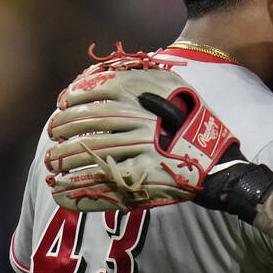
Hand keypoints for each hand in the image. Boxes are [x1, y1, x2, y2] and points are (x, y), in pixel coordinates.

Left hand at [43, 45, 239, 211]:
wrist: (221, 168)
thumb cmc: (197, 127)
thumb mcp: (178, 91)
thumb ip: (144, 82)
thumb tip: (103, 77)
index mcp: (152, 97)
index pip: (102, 91)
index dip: (76, 97)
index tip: (61, 104)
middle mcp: (145, 122)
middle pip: (91, 124)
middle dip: (64, 129)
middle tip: (51, 136)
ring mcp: (145, 154)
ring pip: (92, 155)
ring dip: (65, 161)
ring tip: (50, 164)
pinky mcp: (146, 182)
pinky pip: (104, 186)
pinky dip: (80, 193)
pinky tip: (61, 195)